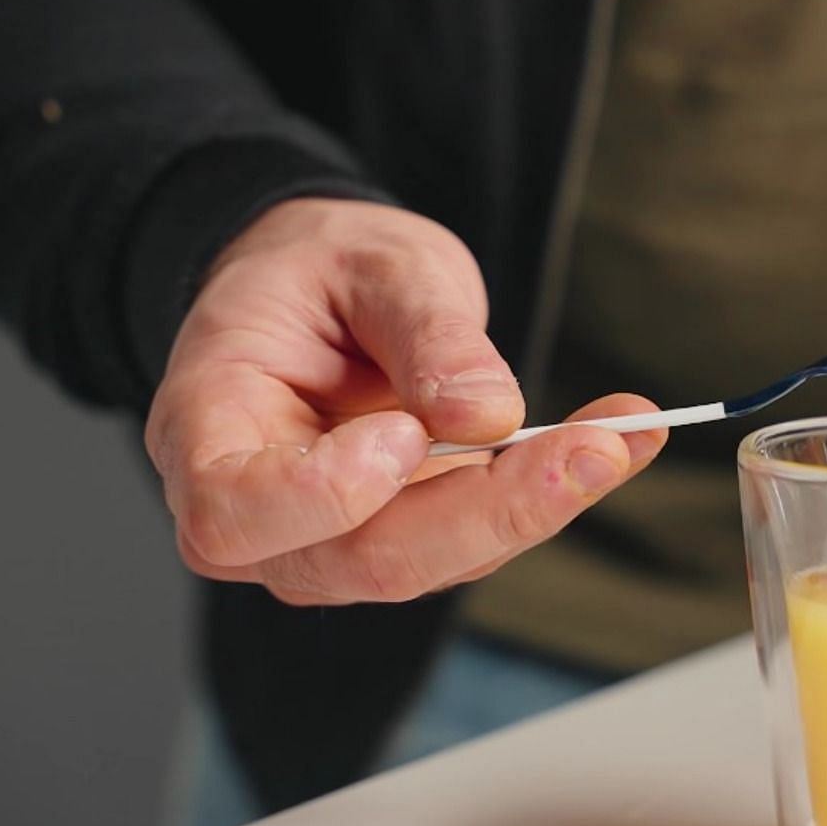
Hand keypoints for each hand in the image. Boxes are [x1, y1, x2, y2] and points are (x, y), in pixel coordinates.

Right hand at [143, 199, 664, 605]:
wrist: (330, 292)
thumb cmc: (324, 273)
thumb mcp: (374, 263)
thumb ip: (422, 332)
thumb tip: (486, 413)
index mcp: (205, 428)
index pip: (232, 514)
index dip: (320, 495)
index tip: (403, 436)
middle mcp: (260, 512)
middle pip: (364, 559)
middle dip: (491, 511)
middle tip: (591, 448)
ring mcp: (334, 541)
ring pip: (437, 562)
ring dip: (539, 503)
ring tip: (621, 433)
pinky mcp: (407, 541)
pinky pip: (480, 539)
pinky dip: (552, 492)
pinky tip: (617, 442)